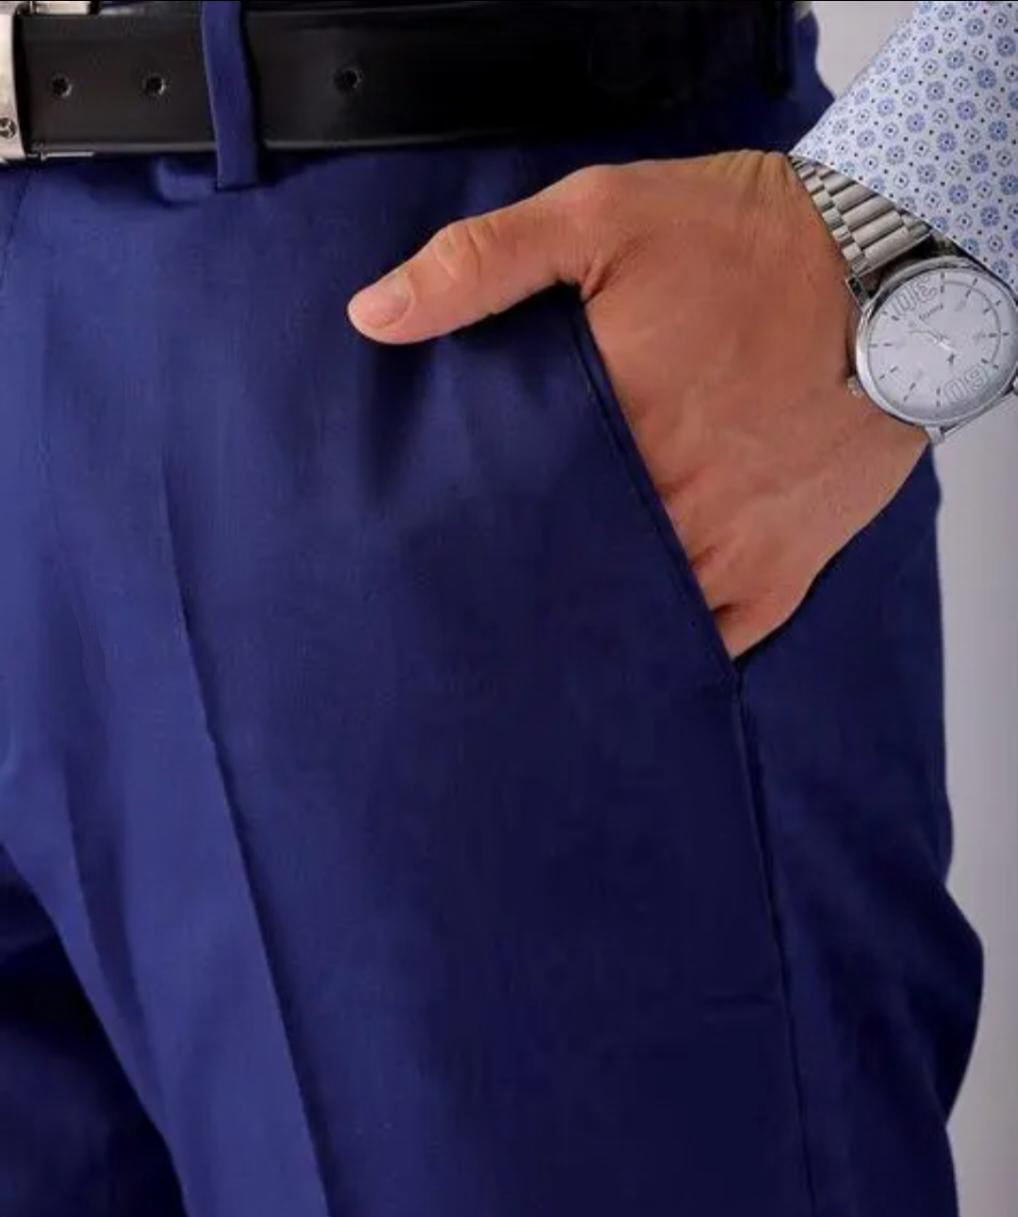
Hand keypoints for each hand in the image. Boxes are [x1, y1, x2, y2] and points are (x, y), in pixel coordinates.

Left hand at [347, 151, 926, 656]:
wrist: (895, 264)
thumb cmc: (747, 240)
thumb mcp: (602, 216)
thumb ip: (481, 266)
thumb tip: (373, 316)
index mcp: (614, 429)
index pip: (509, 518)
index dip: (466, 543)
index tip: (431, 556)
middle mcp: (671, 506)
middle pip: (568, 581)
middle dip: (521, 591)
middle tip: (474, 607)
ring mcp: (733, 550)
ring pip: (635, 623)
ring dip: (590, 626)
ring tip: (541, 634)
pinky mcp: (784, 570)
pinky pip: (715, 641)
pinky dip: (670, 646)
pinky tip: (631, 644)